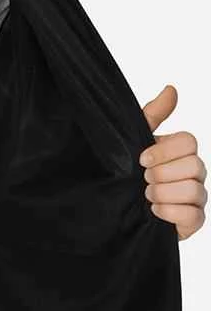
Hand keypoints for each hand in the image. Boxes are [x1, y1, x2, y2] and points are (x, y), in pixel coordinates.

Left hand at [139, 84, 206, 241]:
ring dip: (163, 193)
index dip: (165, 150)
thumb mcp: (134, 142)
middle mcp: (194, 173)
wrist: (116, 210)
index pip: (189, 141)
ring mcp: (196, 198)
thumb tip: (171, 89)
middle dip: (162, 174)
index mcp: (181, 152)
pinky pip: (194, 216)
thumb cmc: (129, 173)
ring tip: (146, 197)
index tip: (141, 160)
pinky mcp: (192, 221)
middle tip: (143, 180)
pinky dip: (171, 212)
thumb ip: (153, 116)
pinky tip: (154, 211)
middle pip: (194, 165)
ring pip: (194, 190)